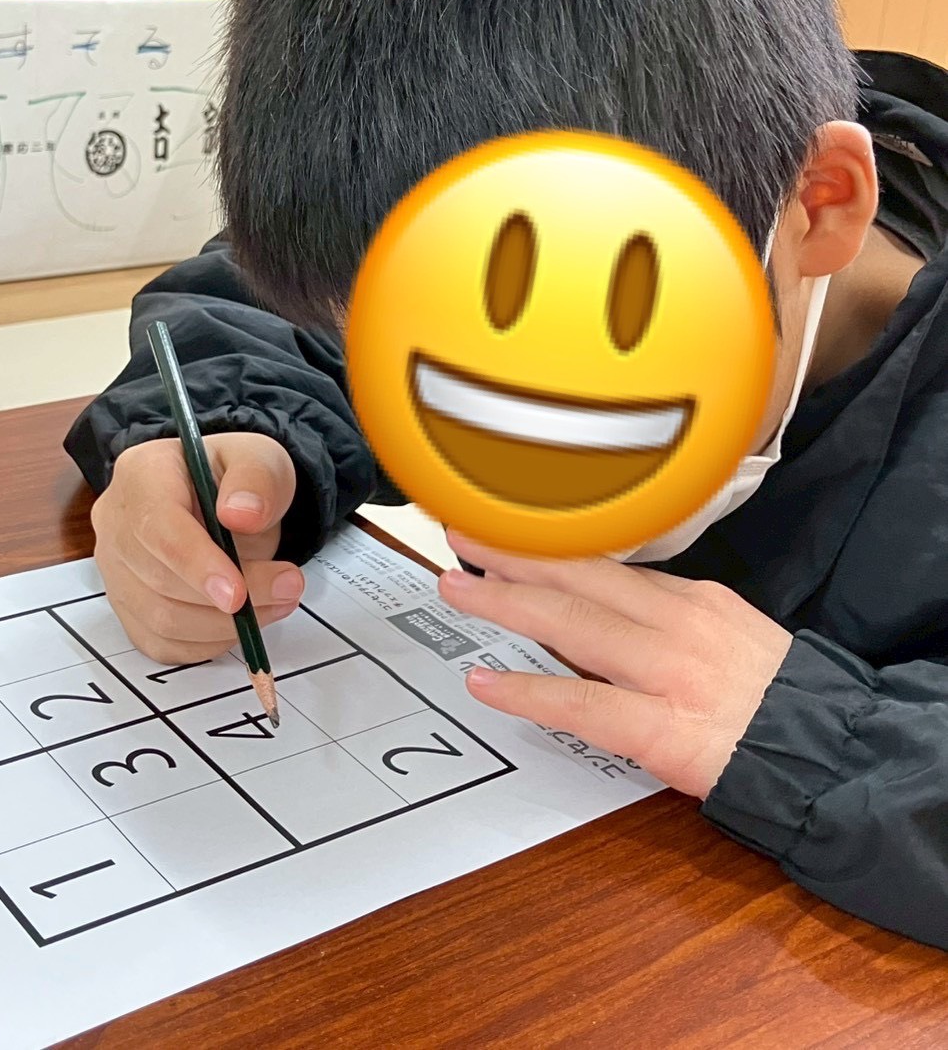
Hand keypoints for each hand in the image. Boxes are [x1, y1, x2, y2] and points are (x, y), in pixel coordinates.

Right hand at [91, 432, 303, 662]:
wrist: (227, 503)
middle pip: (160, 580)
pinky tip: (242, 620)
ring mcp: (117, 570)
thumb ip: (256, 480)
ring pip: (162, 619)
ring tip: (277, 602)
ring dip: (226, 624)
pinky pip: (163, 643)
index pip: (156, 527)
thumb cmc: (237, 479)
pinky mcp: (129, 608)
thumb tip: (242, 514)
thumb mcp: (261, 459)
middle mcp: (116, 523)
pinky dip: (209, 642)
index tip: (238, 593)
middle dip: (229, 601)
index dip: (196, 564)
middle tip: (287, 589)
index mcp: (140, 473)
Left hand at [439, 536, 792, 797]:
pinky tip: (486, 684)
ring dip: (506, 603)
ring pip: (573, 625)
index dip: (549, 547)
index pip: (606, 564)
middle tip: (462, 532)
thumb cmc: (777, 701)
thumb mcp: (729, 632)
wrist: (828, 754)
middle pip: (581, 576)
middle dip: (515, 552)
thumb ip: (668, 618)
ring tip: (456, 587)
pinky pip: (580, 705)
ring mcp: (668, 672)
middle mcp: (676, 622)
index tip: (507, 530)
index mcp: (692, 598)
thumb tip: (607, 607)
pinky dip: (528, 691)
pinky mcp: (662, 726)